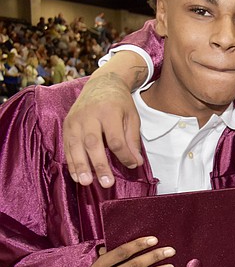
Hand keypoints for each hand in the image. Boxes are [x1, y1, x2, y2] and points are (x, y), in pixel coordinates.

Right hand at [63, 51, 148, 186]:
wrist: (102, 84)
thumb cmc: (120, 103)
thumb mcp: (132, 117)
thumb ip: (132, 140)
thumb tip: (136, 163)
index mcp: (109, 112)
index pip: (115, 139)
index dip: (124, 155)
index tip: (133, 165)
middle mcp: (89, 115)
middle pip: (93, 143)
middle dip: (99, 165)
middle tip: (107, 183)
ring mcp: (75, 120)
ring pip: (76, 145)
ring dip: (81, 166)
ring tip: (86, 182)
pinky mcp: (66, 124)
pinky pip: (67, 145)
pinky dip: (71, 161)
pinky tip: (76, 175)